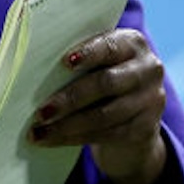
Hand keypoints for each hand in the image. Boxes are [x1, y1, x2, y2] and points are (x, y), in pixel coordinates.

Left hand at [30, 28, 169, 183]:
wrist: (135, 113)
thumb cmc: (101, 77)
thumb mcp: (99, 61)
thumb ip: (77, 58)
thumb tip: (32, 65)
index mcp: (132, 43)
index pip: (110, 46)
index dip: (88, 53)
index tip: (63, 62)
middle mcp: (149, 69)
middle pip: (106, 84)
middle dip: (69, 99)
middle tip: (40, 111)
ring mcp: (151, 101)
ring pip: (104, 115)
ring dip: (67, 125)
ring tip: (38, 131)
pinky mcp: (145, 129)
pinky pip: (106, 135)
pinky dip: (73, 138)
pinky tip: (51, 140)